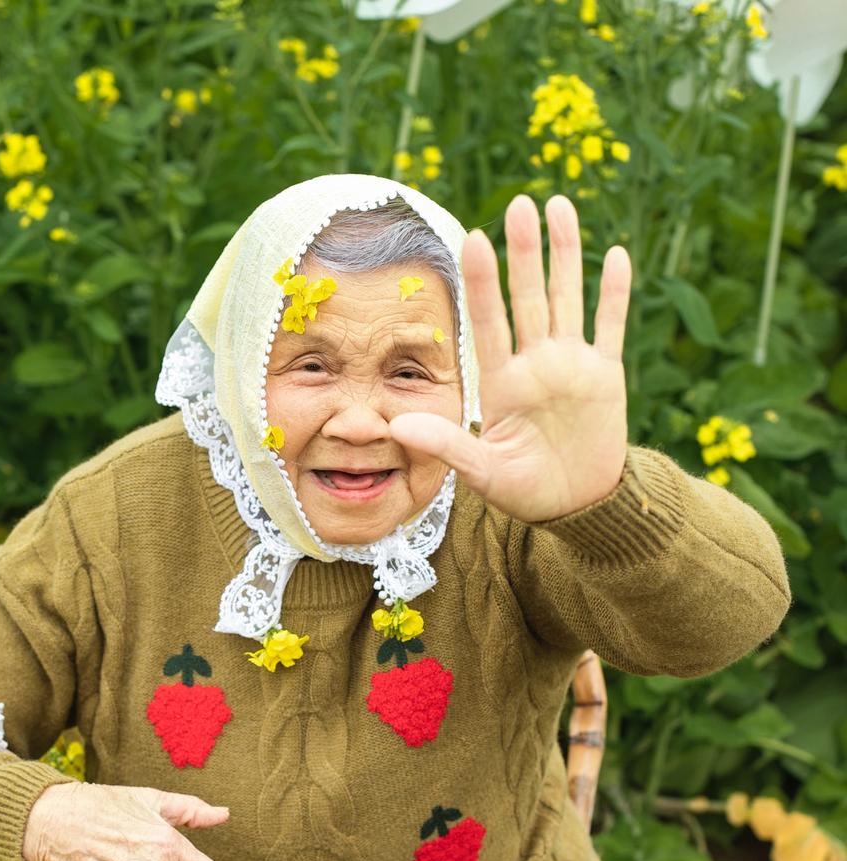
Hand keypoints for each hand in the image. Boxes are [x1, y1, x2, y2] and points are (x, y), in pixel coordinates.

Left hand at [389, 194, 630, 522]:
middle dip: (524, 252)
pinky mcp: (606, 375)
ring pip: (568, 297)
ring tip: (560, 205)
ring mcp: (571, 364)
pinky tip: (617, 253)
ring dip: (566, 254)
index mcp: (501, 382)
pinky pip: (611, 325)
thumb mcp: (482, 472)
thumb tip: (395, 427)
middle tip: (520, 202)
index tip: (474, 238)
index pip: (488, 321)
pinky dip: (615, 293)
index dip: (483, 282)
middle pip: (528, 297)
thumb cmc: (523, 490)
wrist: (575, 506)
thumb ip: (446, 444)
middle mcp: (534, 363)